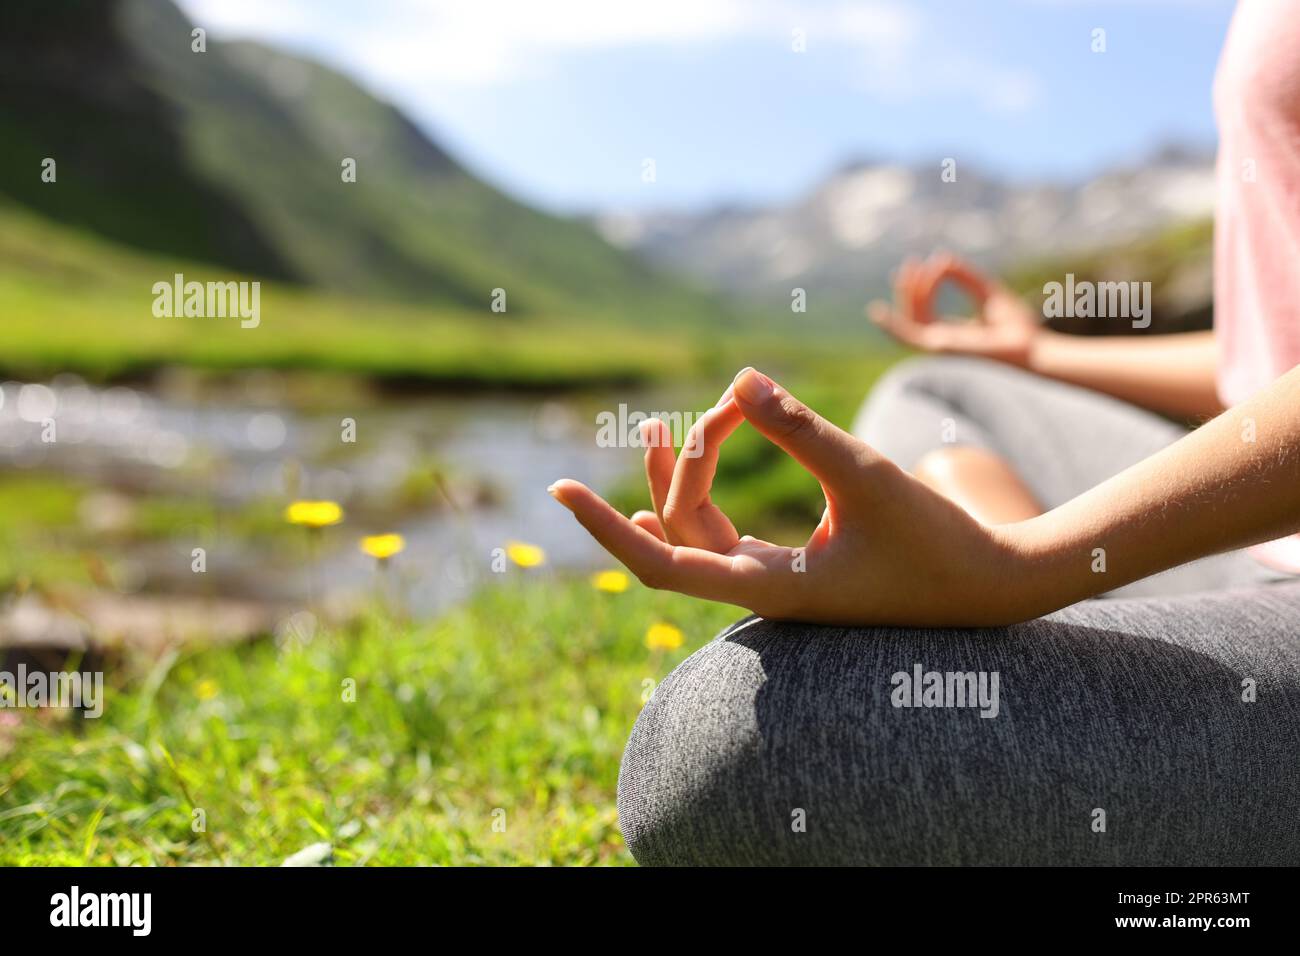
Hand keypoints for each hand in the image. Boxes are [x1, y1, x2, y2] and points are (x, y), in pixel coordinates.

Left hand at [548, 368, 1037, 626]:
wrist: (991, 586)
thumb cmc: (937, 541)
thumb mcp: (865, 475)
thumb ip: (799, 428)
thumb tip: (737, 377)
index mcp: (768, 586)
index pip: (659, 564)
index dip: (603, 531)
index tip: (558, 492)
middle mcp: (759, 589)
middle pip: (676, 532)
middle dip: (670, 469)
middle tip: (690, 413)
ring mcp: (772, 580)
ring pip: (697, 532)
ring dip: (679, 478)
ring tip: (659, 423)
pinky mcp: (792, 566)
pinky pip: (724, 532)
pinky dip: (705, 493)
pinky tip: (689, 461)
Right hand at [869, 252, 1040, 366]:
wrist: (1033, 349)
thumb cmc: (1018, 329)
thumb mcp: (989, 293)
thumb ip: (966, 278)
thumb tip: (942, 258)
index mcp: (953, 333)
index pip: (926, 311)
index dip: (924, 286)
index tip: (933, 261)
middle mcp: (942, 342)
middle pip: (915, 314)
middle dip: (910, 288)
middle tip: (911, 262)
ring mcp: (939, 348)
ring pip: (911, 319)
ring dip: (909, 293)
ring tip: (911, 267)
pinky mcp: (940, 349)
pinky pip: (910, 334)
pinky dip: (892, 324)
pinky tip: (878, 312)